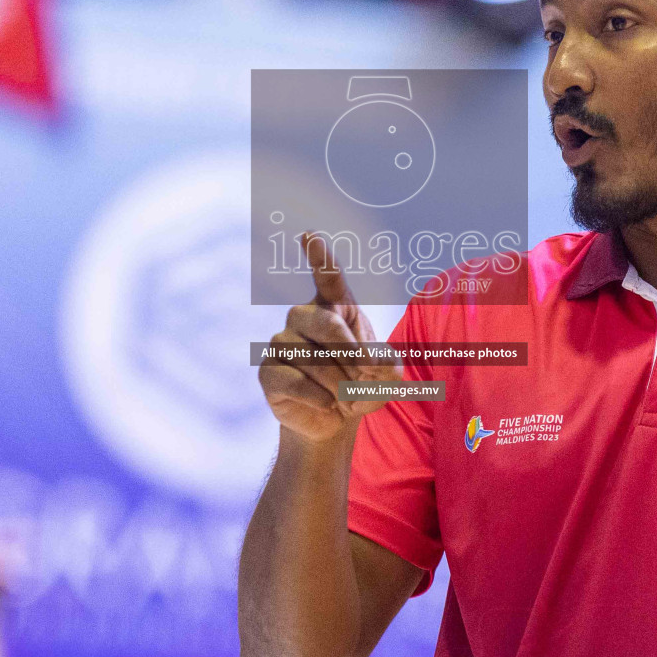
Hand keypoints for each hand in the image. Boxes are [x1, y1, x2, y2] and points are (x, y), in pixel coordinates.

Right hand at [259, 234, 404, 442]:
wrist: (335, 420)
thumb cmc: (362, 384)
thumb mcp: (386, 375)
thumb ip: (388, 364)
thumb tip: (373, 362)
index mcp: (335, 307)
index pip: (328, 278)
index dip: (320, 257)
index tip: (310, 236)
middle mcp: (304, 317)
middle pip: (327, 324)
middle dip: (353, 355)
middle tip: (366, 376)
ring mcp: (281, 342)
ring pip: (314, 360)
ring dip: (341, 385)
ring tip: (347, 398)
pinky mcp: (268, 371)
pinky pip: (297, 382)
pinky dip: (321, 399)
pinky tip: (327, 404)